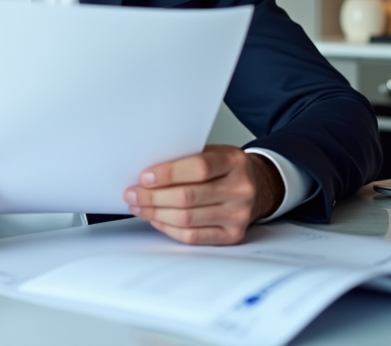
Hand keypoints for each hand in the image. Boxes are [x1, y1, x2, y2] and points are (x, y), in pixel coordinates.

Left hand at [124, 145, 284, 244]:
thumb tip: (147, 174)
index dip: (168, 173)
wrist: (257, 187)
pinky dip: (169, 229)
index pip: (199, 168)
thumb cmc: (226, 168)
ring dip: (156, 214)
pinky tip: (157, 220)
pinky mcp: (233, 235)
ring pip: (187, 219)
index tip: (144, 177)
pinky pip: (194, 236)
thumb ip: (186, 159)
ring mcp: (239, 214)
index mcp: (234, 161)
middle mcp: (240, 188)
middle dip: (153, 197)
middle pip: (188, 196)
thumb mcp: (212, 152)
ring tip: (139, 207)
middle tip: (132, 194)